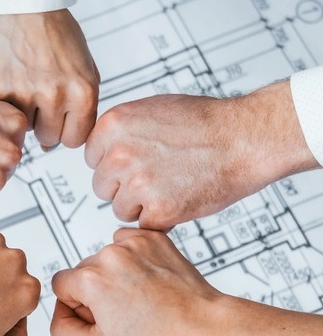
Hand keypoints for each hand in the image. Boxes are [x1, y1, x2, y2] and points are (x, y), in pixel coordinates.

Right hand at [0, 10, 99, 148]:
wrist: (26, 7)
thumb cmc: (59, 36)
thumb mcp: (85, 69)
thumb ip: (78, 110)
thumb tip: (49, 147)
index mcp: (83, 92)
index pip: (75, 139)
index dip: (68, 129)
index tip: (63, 116)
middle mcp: (54, 95)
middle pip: (50, 138)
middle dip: (47, 123)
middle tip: (44, 97)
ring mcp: (23, 93)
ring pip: (26, 129)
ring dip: (27, 113)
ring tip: (29, 85)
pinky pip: (5, 113)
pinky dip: (9, 102)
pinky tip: (14, 80)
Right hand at [50, 228, 220, 335]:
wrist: (201, 323)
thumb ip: (63, 329)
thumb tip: (59, 309)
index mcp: (90, 280)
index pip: (62, 285)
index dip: (78, 305)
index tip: (101, 316)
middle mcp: (107, 256)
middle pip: (83, 270)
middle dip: (97, 289)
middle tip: (125, 310)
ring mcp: (131, 243)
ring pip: (105, 258)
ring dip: (115, 274)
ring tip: (140, 296)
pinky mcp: (150, 237)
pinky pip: (125, 242)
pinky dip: (132, 259)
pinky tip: (147, 278)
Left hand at [84, 82, 315, 229]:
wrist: (244, 138)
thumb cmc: (205, 122)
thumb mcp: (150, 109)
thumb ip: (121, 131)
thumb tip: (101, 150)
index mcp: (112, 126)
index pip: (92, 158)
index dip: (115, 164)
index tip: (137, 162)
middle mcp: (118, 154)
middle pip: (102, 186)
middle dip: (124, 186)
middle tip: (156, 176)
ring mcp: (137, 183)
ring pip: (120, 208)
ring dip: (141, 204)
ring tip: (170, 186)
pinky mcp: (158, 210)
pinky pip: (144, 225)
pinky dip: (162, 218)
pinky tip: (180, 198)